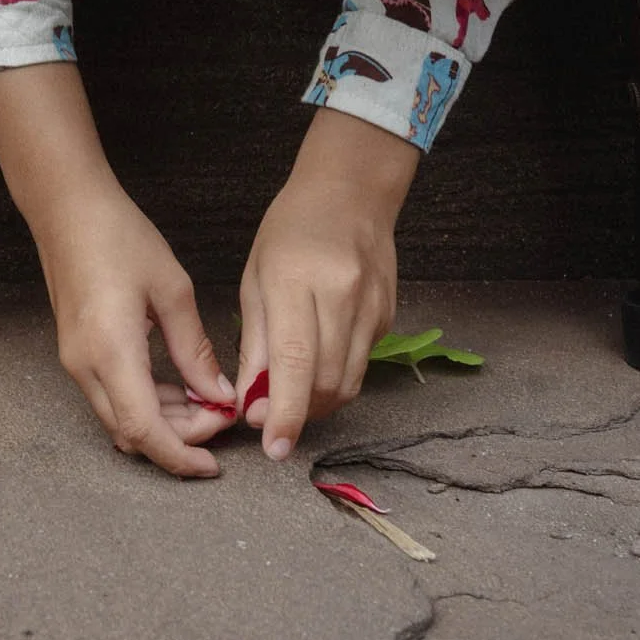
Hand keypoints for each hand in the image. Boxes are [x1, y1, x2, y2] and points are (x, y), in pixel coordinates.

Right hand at [37, 188, 238, 476]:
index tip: (213, 464)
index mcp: (111, 351)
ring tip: (207, 401)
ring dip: (164, 422)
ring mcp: (76, 362)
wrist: (66, 210)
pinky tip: (179, 387)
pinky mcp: (77, 354)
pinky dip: (148, 404)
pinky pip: (113, 397)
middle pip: (132, 434)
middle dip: (180, 439)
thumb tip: (218, 395)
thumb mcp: (172, 290)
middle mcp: (85, 366)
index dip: (180, 456)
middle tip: (221, 417)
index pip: (144, 430)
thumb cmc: (118, 236)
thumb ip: (195, 350)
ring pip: (122, 419)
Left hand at [237, 110, 419, 458]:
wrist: (351, 193)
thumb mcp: (255, 280)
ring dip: (317, 404)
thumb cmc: (291, 231)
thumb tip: (250, 401)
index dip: (285, 413)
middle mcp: (340, 297)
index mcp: (296, 283)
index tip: (273, 447)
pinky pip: (361, 365)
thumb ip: (254, 344)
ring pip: (348, 383)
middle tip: (268, 420)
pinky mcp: (388, 317)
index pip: (295, 362)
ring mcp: (371, 308)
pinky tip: (317, 365)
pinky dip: (335, 379)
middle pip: (326, 382)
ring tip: (291, 397)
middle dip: (297, 415)